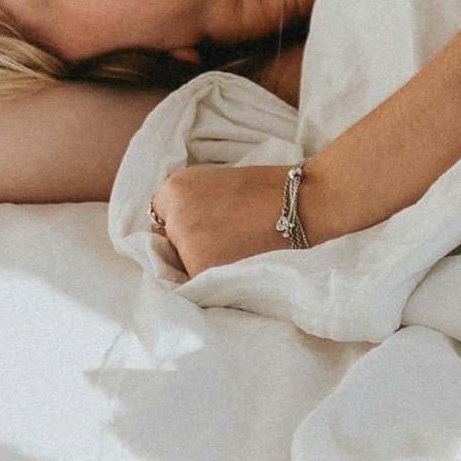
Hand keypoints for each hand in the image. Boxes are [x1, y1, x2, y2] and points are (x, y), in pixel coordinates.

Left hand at [150, 162, 294, 277]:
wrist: (299, 204)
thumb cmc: (263, 190)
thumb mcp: (212, 182)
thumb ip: (187, 202)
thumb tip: (170, 229)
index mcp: (174, 188)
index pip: (160, 216)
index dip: (181, 223)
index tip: (203, 226)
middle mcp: (174, 215)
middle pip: (168, 241)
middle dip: (189, 243)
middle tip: (224, 236)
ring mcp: (186, 244)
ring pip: (182, 262)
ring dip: (200, 261)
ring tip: (234, 247)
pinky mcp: (201, 269)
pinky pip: (198, 279)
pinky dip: (214, 275)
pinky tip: (237, 260)